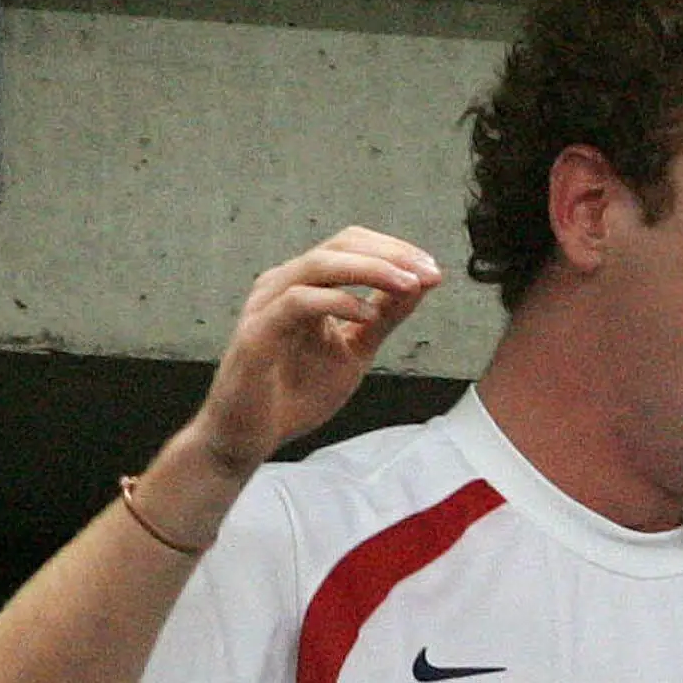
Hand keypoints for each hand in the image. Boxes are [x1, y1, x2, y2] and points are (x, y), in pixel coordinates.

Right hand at [195, 228, 441, 477]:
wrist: (249, 436)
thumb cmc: (296, 393)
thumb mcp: (354, 349)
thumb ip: (383, 317)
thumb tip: (421, 283)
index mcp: (304, 285)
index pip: (350, 246)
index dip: (394, 250)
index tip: (433, 270)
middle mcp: (282, 285)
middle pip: (339, 246)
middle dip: (390, 255)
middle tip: (428, 272)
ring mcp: (266, 306)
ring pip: (318, 265)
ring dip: (371, 270)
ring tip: (409, 285)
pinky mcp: (256, 333)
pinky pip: (298, 302)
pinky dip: (337, 303)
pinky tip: (367, 315)